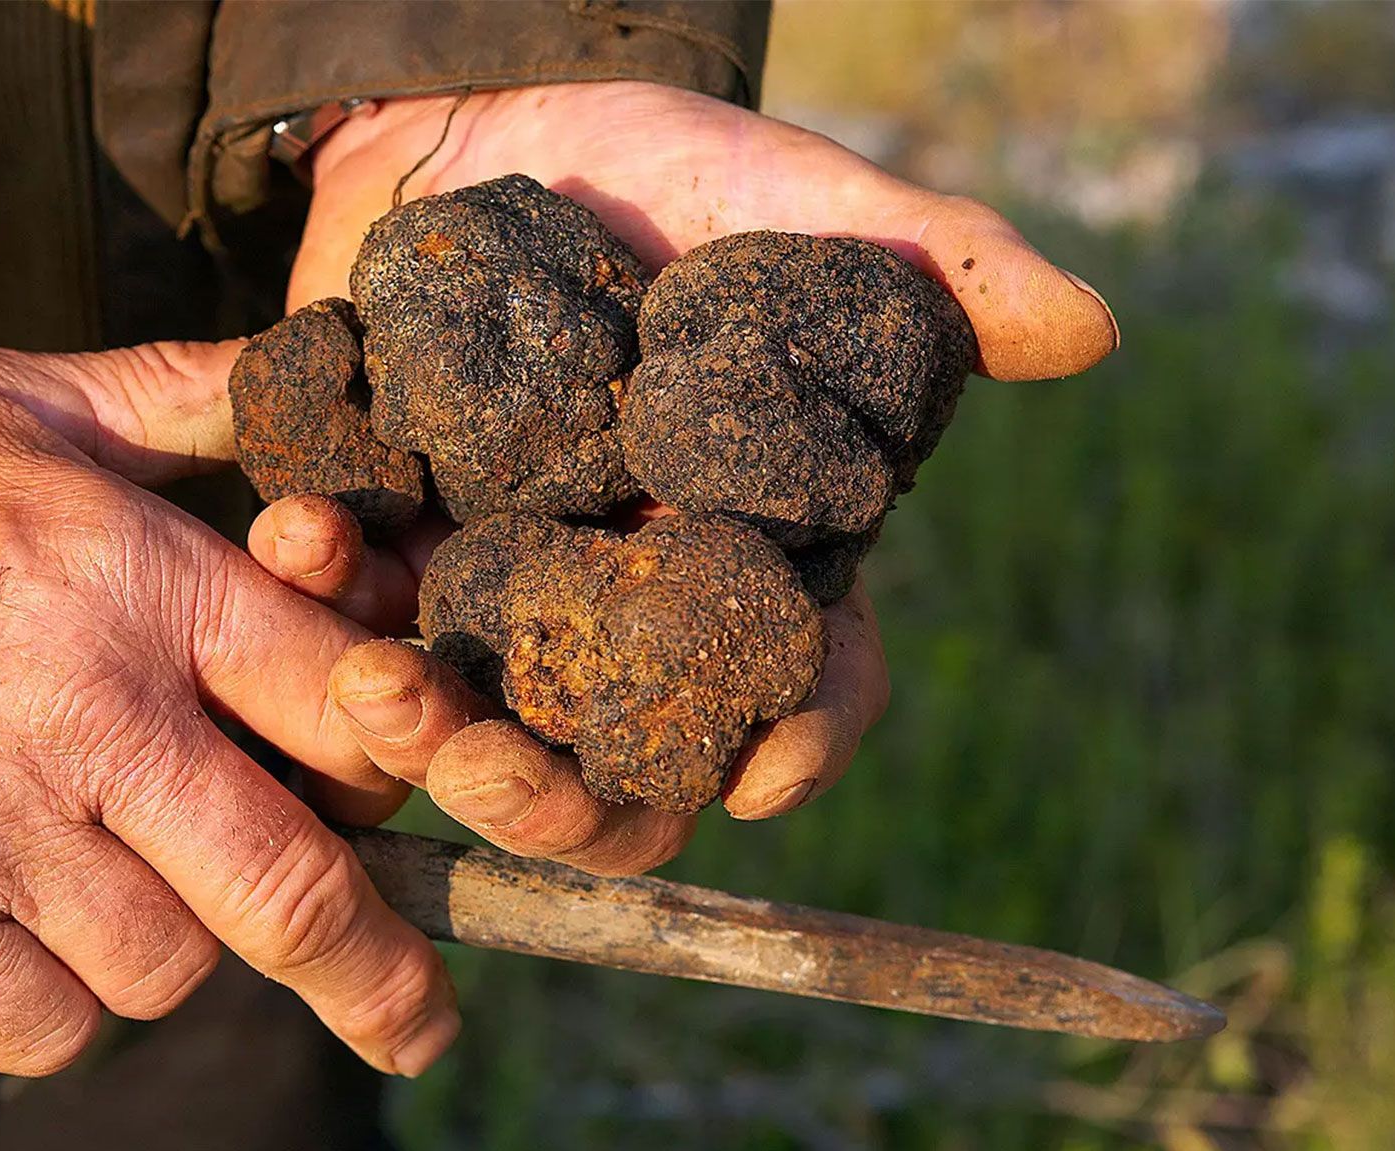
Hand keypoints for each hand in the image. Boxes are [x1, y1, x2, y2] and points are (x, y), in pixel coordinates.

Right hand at [0, 343, 461, 1077]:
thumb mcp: (30, 401)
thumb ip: (183, 396)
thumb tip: (305, 370)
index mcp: (152, 587)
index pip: (350, 704)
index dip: (409, 772)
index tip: (438, 828)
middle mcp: (96, 717)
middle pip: (294, 887)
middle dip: (375, 976)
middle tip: (413, 1029)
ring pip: (165, 965)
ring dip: (162, 948)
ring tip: (103, 886)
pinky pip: (43, 1024)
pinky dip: (49, 1006)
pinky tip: (11, 942)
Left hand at [252, 82, 1116, 871]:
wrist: (489, 111)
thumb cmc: (667, 167)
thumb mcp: (800, 203)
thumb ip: (933, 265)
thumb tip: (1098, 329)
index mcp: (743, 558)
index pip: (798, 690)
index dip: (798, 743)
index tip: (766, 775)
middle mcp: (624, 603)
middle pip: (610, 768)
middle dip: (556, 797)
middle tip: (500, 769)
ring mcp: (499, 585)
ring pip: (470, 724)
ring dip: (420, 731)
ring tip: (374, 681)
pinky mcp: (385, 536)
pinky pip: (347, 604)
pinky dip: (318, 587)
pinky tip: (296, 538)